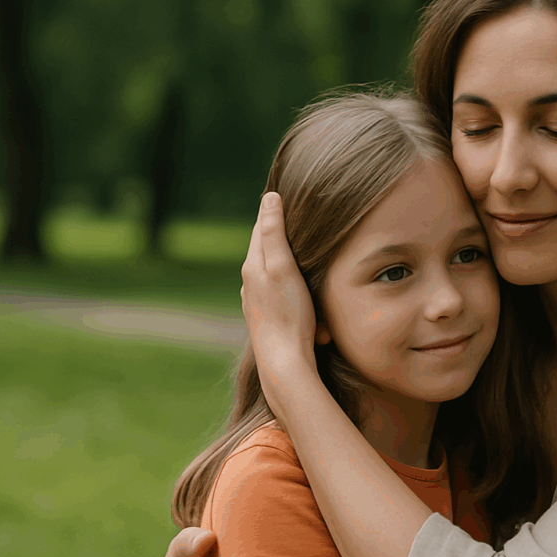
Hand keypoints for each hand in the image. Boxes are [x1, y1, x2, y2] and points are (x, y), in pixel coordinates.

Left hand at [241, 192, 317, 406]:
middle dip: (284, 238)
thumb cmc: (288, 313)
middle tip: (298, 219)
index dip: (273, 211)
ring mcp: (258, 303)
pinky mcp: (268, 319)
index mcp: (252, 266)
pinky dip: (295, 290)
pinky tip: (305, 297)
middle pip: (267, 250)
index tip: (283, 194)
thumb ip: (275, 232)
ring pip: (276, 274)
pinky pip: (283, 296)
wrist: (284, 361)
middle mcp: (251, 283)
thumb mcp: (283, 267)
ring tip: (304, 254)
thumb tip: (270, 198)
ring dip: (290, 265)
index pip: (262, 228)